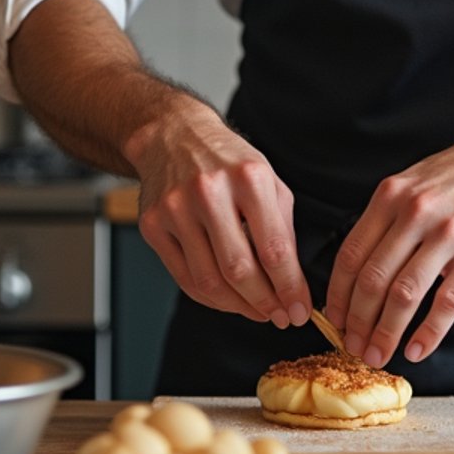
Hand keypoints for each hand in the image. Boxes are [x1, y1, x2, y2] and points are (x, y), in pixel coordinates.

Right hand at [127, 99, 310, 327]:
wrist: (175, 136)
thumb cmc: (229, 162)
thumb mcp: (268, 181)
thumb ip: (282, 229)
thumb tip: (292, 283)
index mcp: (248, 177)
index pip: (273, 248)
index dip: (290, 287)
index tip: (299, 310)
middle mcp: (209, 191)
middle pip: (239, 269)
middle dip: (265, 302)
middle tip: (280, 317)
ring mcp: (176, 208)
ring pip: (209, 281)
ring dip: (238, 306)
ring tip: (256, 310)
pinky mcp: (153, 224)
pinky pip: (184, 278)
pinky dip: (210, 298)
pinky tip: (228, 299)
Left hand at [325, 117, 453, 366]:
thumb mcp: (412, 183)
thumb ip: (385, 219)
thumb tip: (358, 268)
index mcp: (391, 197)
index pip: (351, 255)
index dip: (338, 295)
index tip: (334, 319)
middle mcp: (415, 214)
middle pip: (373, 279)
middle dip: (357, 321)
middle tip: (353, 346)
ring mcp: (448, 236)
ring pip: (404, 295)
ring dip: (386, 332)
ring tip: (378, 355)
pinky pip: (446, 303)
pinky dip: (428, 332)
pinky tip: (417, 350)